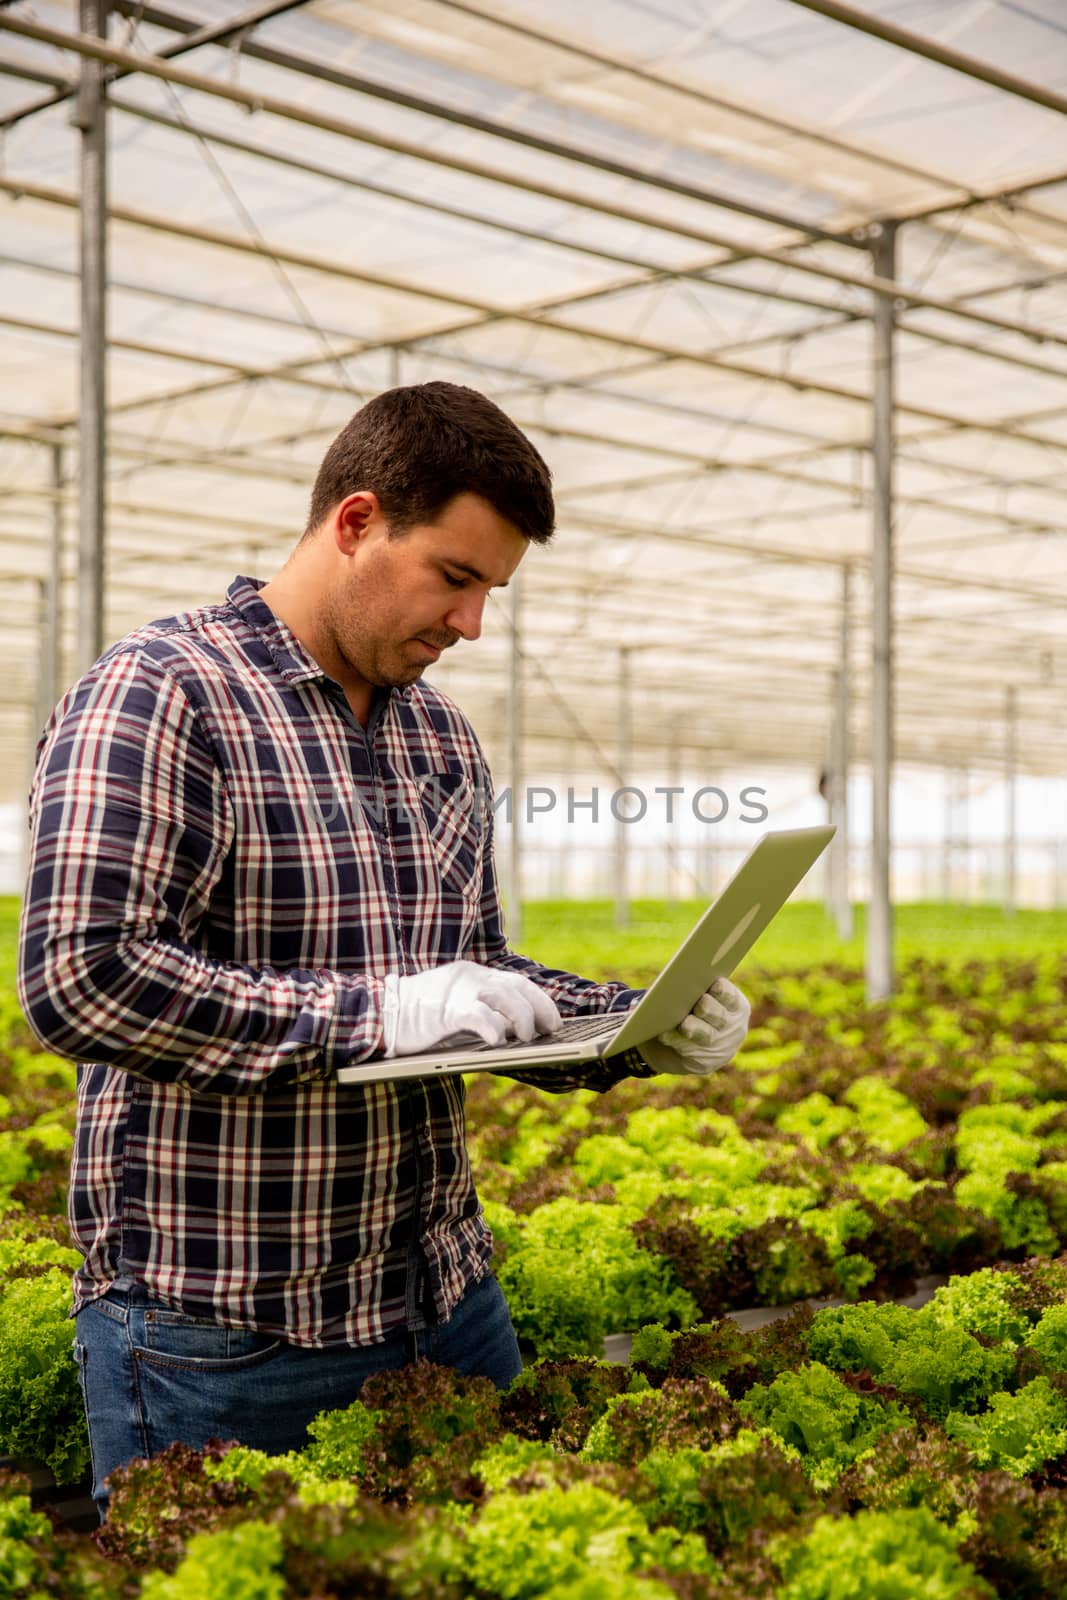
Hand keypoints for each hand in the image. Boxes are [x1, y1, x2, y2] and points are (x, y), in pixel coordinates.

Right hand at [382, 960, 561, 1056]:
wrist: (381, 1012)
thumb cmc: (419, 1016)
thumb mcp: (456, 1006)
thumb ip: (482, 1010)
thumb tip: (513, 1031)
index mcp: (474, 974)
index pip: (517, 982)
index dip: (540, 1000)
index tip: (554, 1021)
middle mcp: (470, 976)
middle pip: (517, 986)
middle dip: (540, 1008)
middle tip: (551, 1030)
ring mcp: (458, 990)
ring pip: (504, 997)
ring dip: (522, 1018)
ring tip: (527, 1038)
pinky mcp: (444, 1009)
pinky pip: (477, 1015)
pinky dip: (493, 1027)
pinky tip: (499, 1041)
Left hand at [648, 977, 750, 1076]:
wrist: (697, 1046)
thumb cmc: (698, 1011)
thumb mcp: (705, 999)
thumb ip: (699, 987)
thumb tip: (681, 978)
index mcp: (736, 1007)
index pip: (730, 996)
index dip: (721, 990)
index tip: (713, 984)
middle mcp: (733, 1028)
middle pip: (718, 1015)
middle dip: (707, 1008)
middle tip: (699, 1003)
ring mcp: (720, 1047)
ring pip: (705, 1035)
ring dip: (693, 1028)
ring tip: (683, 1023)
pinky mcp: (704, 1063)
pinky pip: (688, 1050)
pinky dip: (674, 1041)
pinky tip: (664, 1034)